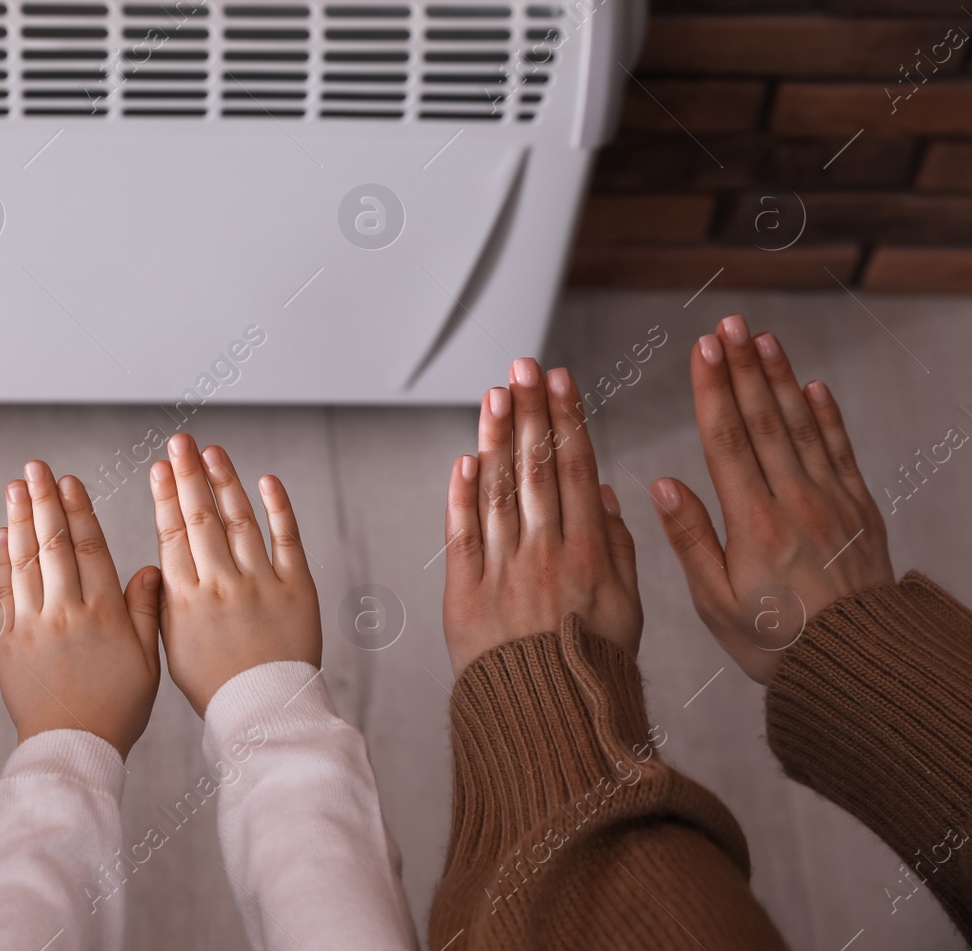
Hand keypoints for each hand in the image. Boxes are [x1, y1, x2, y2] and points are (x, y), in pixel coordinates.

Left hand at [0, 462, 160, 758]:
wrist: (72, 750)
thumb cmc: (116, 710)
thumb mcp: (147, 660)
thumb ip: (145, 610)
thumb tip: (150, 567)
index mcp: (105, 614)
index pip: (90, 548)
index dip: (79, 510)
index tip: (70, 480)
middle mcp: (67, 613)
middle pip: (54, 544)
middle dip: (44, 500)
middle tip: (35, 466)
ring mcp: (33, 626)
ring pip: (26, 562)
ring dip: (20, 520)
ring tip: (15, 486)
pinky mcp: (7, 644)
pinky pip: (2, 593)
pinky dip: (1, 561)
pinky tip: (1, 534)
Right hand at [151, 434, 321, 717]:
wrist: (265, 712)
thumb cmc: (215, 685)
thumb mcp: (172, 647)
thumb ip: (161, 603)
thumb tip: (154, 564)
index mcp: (186, 600)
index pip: (172, 534)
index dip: (165, 496)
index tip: (158, 465)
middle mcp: (221, 584)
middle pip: (201, 517)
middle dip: (188, 474)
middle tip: (180, 442)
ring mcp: (261, 583)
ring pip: (240, 520)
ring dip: (226, 481)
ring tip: (212, 452)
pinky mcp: (297, 588)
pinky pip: (287, 538)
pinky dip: (278, 507)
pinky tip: (266, 480)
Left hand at [443, 359, 641, 674]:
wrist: (549, 724)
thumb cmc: (594, 670)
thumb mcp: (629, 608)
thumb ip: (618, 545)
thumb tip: (602, 490)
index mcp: (590, 554)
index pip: (576, 470)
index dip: (567, 420)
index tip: (560, 380)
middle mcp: (545, 553)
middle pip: (536, 469)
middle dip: (530, 411)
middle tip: (523, 365)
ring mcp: (502, 571)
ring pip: (497, 491)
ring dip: (495, 438)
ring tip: (495, 394)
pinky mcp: (464, 592)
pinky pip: (462, 534)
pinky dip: (461, 494)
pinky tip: (464, 458)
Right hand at [649, 315, 892, 683]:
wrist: (858, 665)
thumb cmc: (778, 641)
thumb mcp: (716, 603)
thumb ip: (690, 539)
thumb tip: (663, 485)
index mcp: (753, 524)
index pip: (726, 441)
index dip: (712, 391)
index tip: (701, 350)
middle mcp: (794, 502)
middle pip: (763, 421)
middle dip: (742, 369)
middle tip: (727, 325)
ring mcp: (830, 501)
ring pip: (802, 426)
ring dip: (780, 380)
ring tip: (762, 340)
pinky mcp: (858, 510)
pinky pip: (840, 451)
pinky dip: (827, 416)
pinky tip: (812, 388)